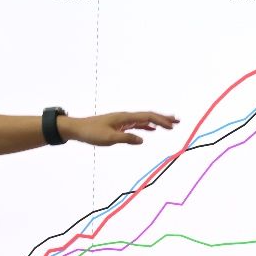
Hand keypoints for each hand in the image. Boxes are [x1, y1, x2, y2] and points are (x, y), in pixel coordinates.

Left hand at [63, 111, 178, 145]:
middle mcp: (125, 116)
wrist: (77, 129)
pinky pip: (137, 124)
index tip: (173, 126)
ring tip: (170, 125)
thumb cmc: (91, 133)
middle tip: (178, 121)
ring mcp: (122, 120)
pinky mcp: (118, 125)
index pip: (147, 117)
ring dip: (157, 122)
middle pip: (148, 115)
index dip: (161, 120)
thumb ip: (126, 139)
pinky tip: (151, 130)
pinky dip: (146, 126)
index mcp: (124, 117)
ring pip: (143, 119)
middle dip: (163, 118)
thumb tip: (142, 140)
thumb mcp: (109, 138)